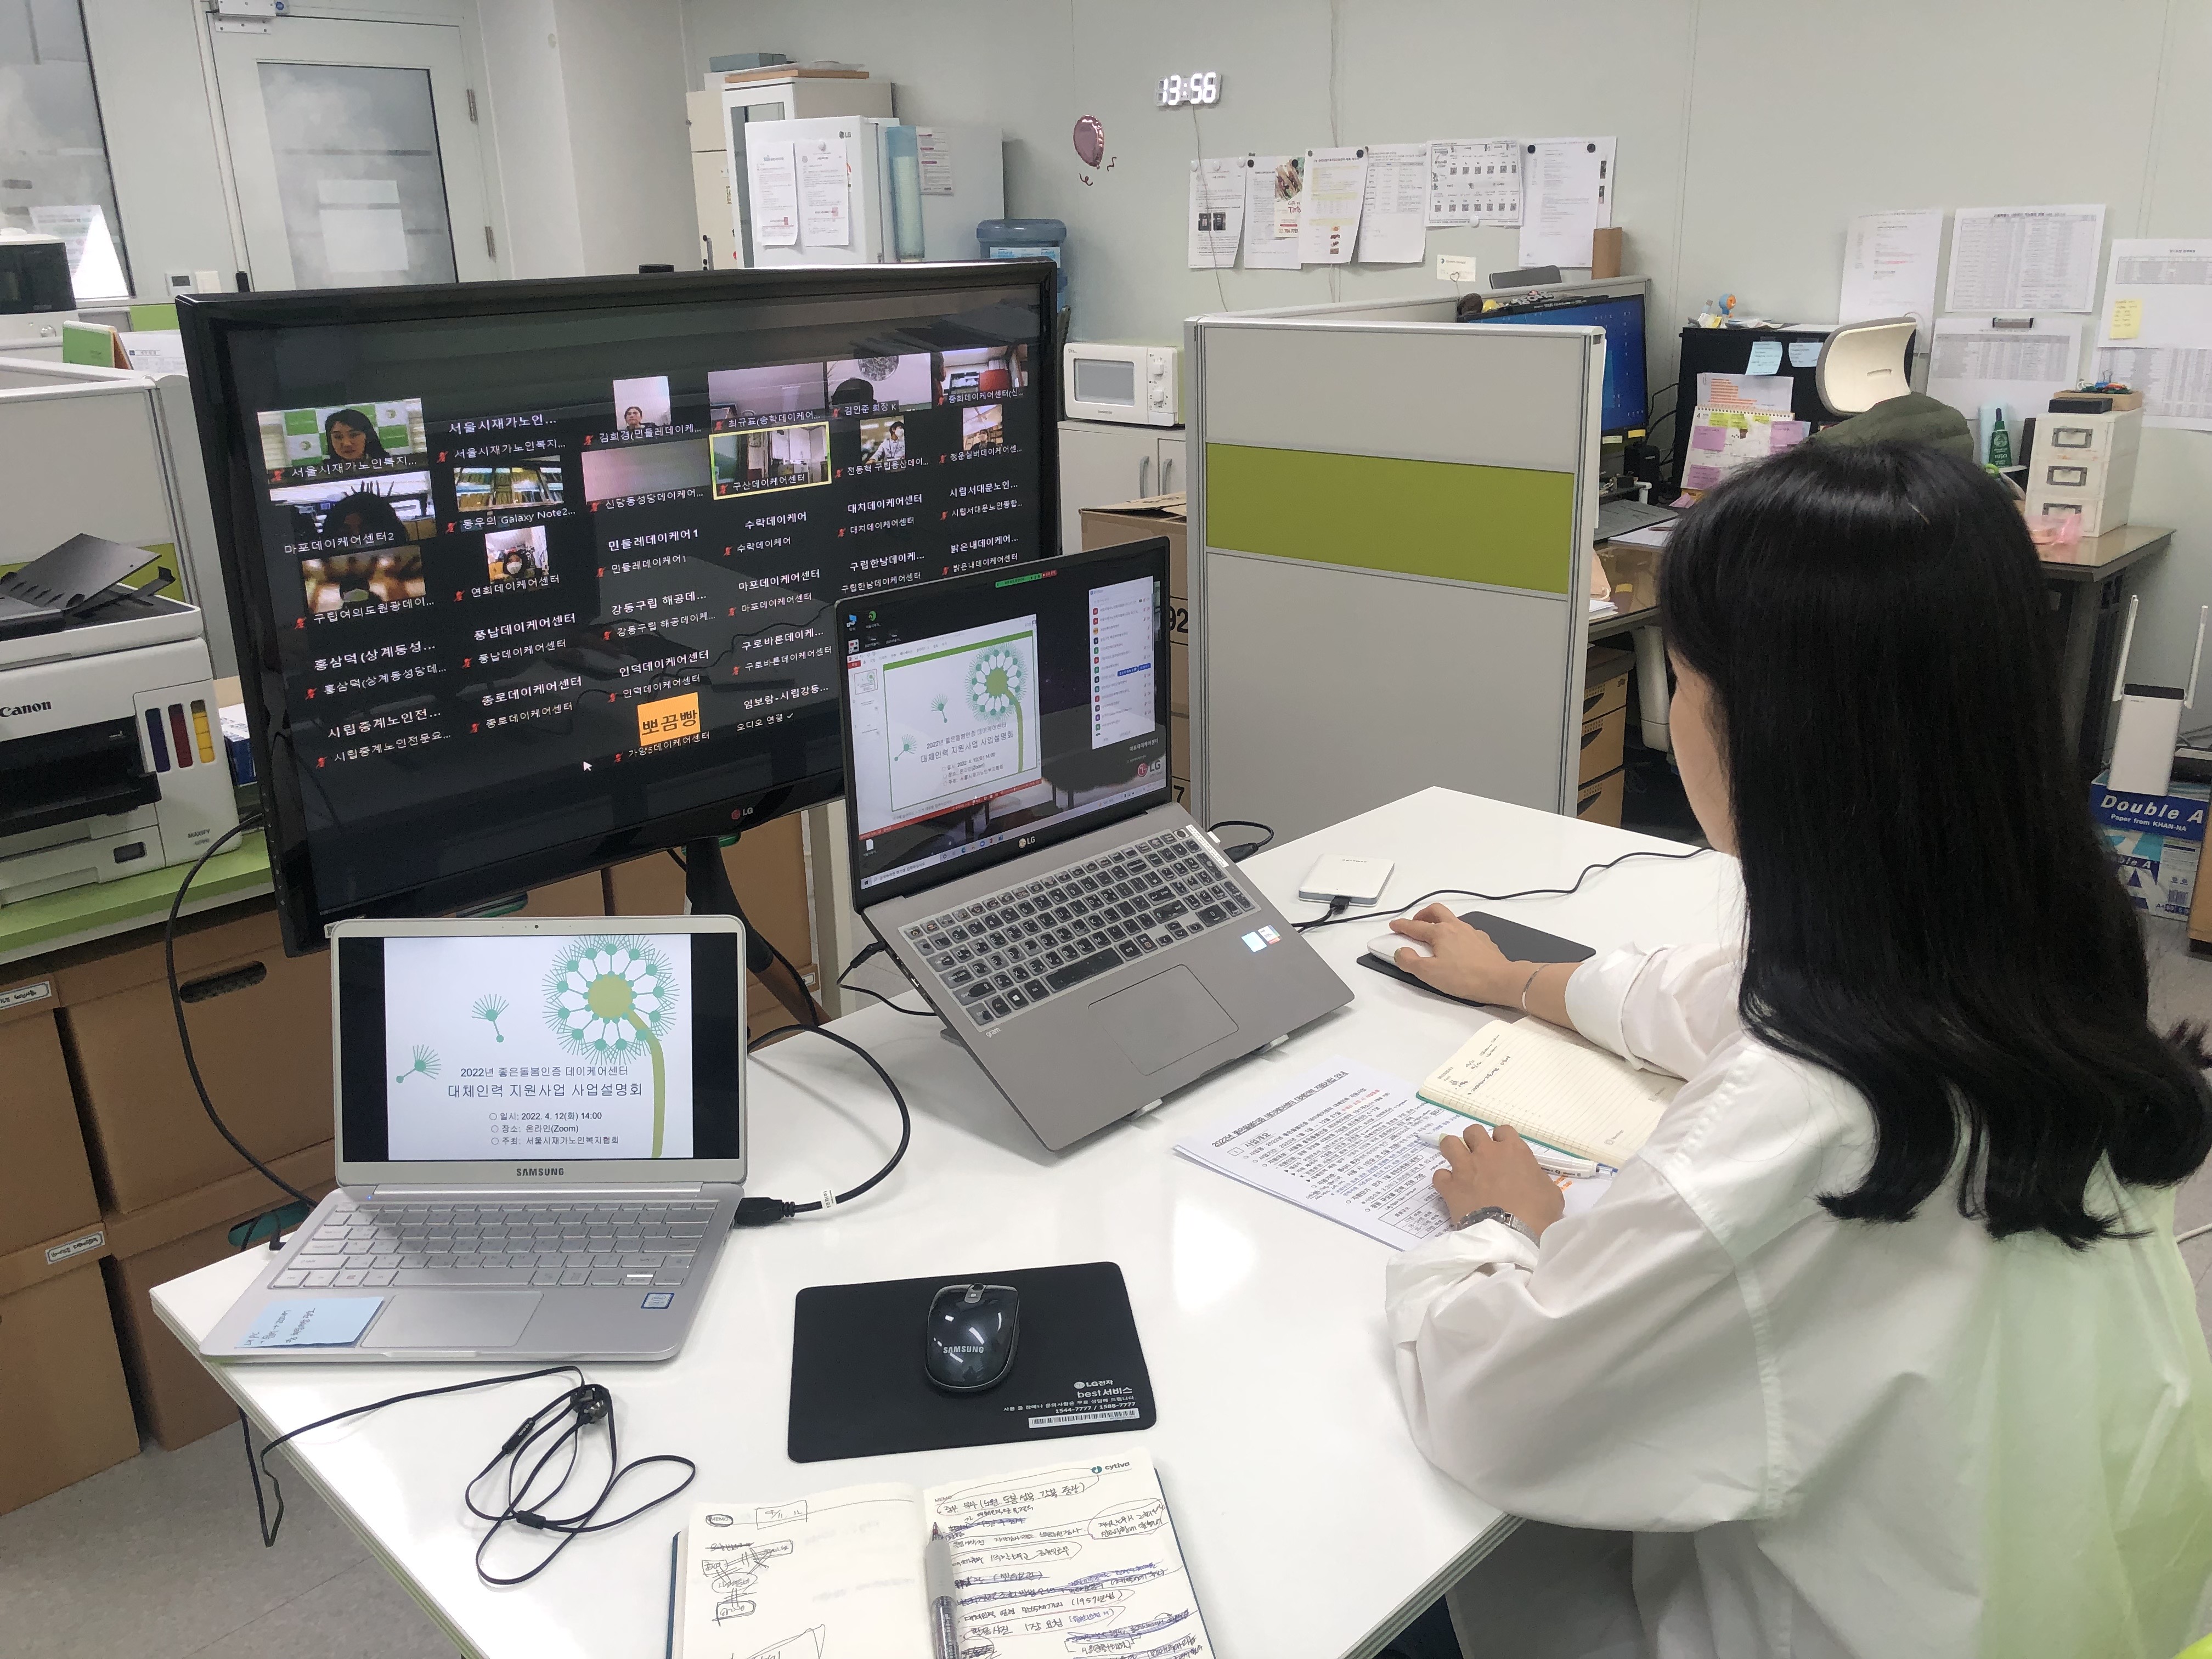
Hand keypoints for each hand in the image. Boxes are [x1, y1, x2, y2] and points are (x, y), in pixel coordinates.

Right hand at [1389, 905, 1524, 1004]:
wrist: (1500, 980)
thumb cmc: (1465, 977)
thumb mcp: (1430, 973)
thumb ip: (1410, 961)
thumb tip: (1400, 952)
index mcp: (1440, 932)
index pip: (1415, 926)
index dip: (1402, 925)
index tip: (1394, 925)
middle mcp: (1456, 927)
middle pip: (1436, 910)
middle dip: (1422, 914)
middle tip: (1415, 923)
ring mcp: (1471, 932)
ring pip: (1452, 919)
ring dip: (1440, 922)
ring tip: (1435, 936)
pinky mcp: (1483, 941)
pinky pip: (1465, 931)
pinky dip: (1456, 934)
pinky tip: (1457, 947)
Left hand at [1434, 1123, 1566, 1236]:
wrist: (1511, 1235)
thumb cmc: (1537, 1214)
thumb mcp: (1551, 1193)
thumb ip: (1538, 1178)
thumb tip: (1532, 1179)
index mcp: (1513, 1150)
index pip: (1502, 1130)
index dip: (1501, 1140)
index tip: (1503, 1153)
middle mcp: (1486, 1153)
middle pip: (1473, 1132)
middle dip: (1475, 1142)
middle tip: (1480, 1158)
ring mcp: (1465, 1168)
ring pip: (1449, 1144)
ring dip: (1453, 1152)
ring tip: (1460, 1166)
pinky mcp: (1451, 1187)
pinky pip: (1439, 1175)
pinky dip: (1444, 1181)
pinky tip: (1451, 1189)